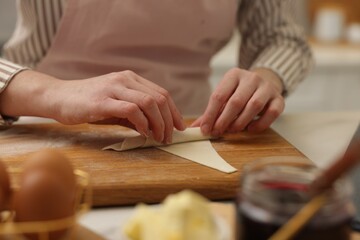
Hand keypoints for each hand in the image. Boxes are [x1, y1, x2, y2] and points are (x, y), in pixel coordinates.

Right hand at [0, 70, 184, 142]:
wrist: (58, 98)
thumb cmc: (88, 104)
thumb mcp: (116, 107)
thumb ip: (135, 115)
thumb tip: (155, 129)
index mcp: (131, 78)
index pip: (161, 94)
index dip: (174, 112)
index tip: (179, 127)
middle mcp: (125, 79)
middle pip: (159, 98)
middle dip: (169, 120)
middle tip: (169, 137)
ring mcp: (114, 88)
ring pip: (149, 103)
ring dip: (159, 123)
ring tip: (159, 137)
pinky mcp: (103, 101)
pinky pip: (131, 110)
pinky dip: (142, 123)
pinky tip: (143, 133)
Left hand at [192, 68, 284, 134]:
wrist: (266, 82)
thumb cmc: (240, 93)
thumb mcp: (225, 96)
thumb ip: (211, 111)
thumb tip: (195, 128)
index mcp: (234, 75)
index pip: (219, 95)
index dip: (210, 114)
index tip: (205, 129)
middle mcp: (251, 78)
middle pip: (235, 102)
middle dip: (224, 120)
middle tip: (217, 132)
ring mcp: (267, 87)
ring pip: (254, 106)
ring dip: (240, 122)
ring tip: (233, 130)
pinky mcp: (279, 98)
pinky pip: (271, 113)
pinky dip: (260, 124)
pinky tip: (250, 129)